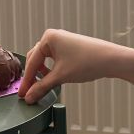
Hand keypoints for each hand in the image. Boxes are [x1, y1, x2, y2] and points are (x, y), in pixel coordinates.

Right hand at [19, 29, 133, 103]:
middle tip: (28, 94)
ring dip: (40, 74)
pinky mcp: (69, 47)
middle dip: (32, 77)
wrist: (111, 59)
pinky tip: (51, 80)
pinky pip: (53, 59)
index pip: (32, 62)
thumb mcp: (61, 77)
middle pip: (35, 59)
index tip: (22, 95)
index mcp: (48, 38)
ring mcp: (62, 41)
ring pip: (44, 60)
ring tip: (39, 88)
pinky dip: (50, 70)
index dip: (26, 80)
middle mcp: (53, 36)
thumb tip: (29, 97)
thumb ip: (42, 87)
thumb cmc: (87, 62)